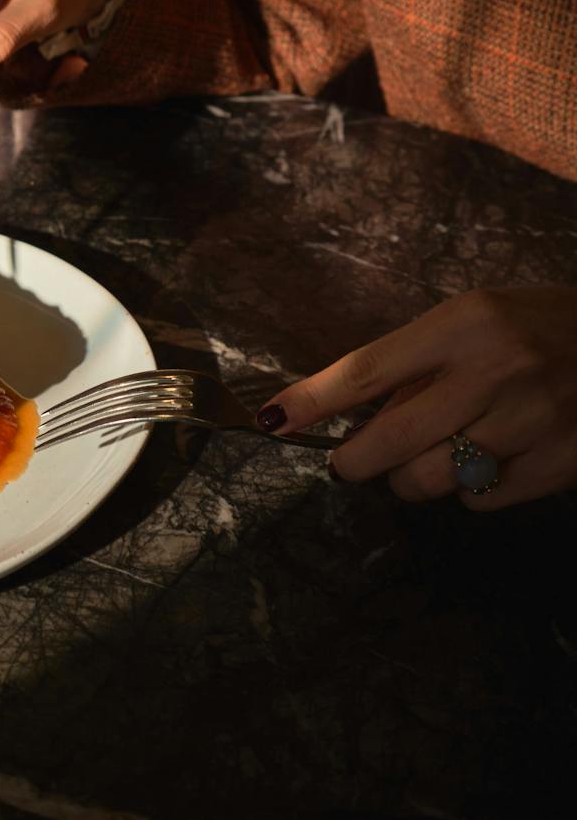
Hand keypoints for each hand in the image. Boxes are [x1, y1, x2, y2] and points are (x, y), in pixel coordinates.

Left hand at [258, 287, 576, 509]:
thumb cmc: (540, 327)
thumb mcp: (476, 319)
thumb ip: (418, 363)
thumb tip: (349, 412)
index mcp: (467, 323)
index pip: (368, 370)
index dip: (312, 400)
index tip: (271, 419)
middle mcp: (498, 371)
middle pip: (391, 442)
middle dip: (355, 460)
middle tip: (350, 460)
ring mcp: (533, 421)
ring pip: (431, 481)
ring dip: (414, 478)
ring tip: (431, 456)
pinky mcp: (562, 463)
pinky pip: (481, 500)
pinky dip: (471, 489)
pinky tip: (489, 459)